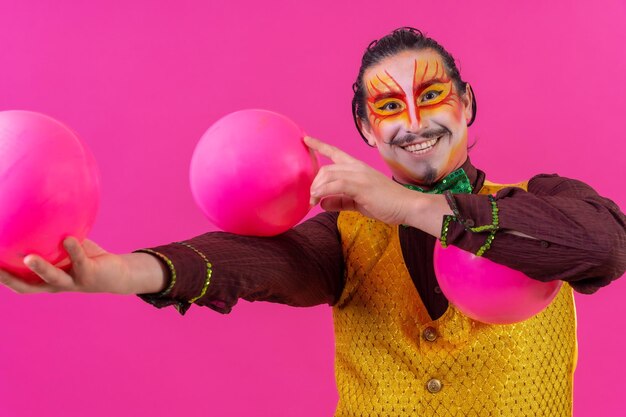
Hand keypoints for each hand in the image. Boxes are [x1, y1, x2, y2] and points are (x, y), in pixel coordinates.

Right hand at [0, 237, 137, 294]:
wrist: (115, 273)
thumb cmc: (83, 257)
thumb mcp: (63, 247)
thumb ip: (48, 237)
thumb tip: (30, 210)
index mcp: (44, 280)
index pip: (16, 281)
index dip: (0, 276)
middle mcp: (54, 285)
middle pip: (27, 286)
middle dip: (8, 278)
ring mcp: (72, 282)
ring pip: (53, 278)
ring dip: (41, 269)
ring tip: (29, 258)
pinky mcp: (89, 275)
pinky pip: (80, 261)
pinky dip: (73, 250)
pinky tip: (68, 238)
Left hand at [305, 136, 416, 224]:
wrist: (407, 206)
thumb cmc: (386, 204)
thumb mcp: (358, 202)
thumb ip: (340, 201)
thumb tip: (322, 203)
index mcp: (358, 167)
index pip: (335, 152)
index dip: (319, 146)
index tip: (305, 139)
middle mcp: (357, 167)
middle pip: (326, 168)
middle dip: (314, 183)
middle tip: (310, 199)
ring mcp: (359, 174)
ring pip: (329, 175)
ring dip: (316, 189)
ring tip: (311, 202)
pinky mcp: (361, 185)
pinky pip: (336, 185)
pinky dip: (323, 191)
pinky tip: (318, 200)